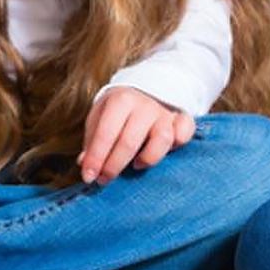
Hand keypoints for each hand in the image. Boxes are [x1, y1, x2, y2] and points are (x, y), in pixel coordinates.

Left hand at [78, 87, 195, 184]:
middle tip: (104, 180)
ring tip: (135, 166)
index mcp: (120, 100)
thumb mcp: (99, 119)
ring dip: (148, 158)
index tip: (88, 177)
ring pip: (162, 139)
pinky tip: (168, 152)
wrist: (142, 90)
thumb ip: (92, 142)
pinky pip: (185, 132)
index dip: (96, 158)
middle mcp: (144, 105)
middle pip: (130, 141)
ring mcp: (165, 112)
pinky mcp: (182, 119)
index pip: (106, 133)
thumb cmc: (116, 112)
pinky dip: (179, 143)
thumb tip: (84, 164)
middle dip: (114, 166)